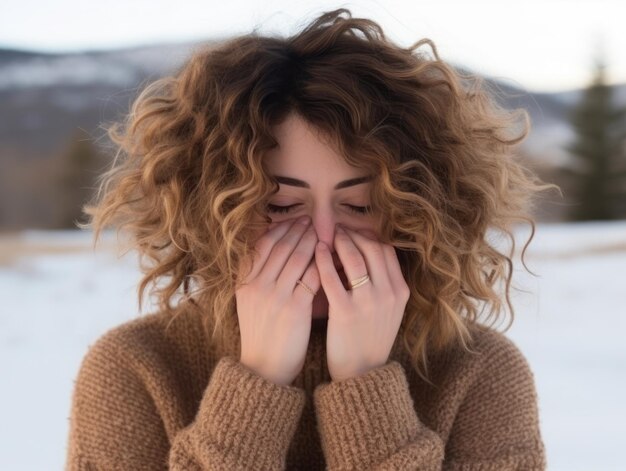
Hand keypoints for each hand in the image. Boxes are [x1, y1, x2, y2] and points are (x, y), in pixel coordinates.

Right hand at [236, 216, 320, 385]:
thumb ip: (258, 276)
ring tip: (325, 234)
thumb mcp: (250, 302)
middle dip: (299, 230)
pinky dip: (322, 265)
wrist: (263, 369)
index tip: (295, 220)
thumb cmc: (261, 334)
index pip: (263, 244)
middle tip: (313, 221)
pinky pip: (312, 277)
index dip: (281, 229)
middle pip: (282, 246)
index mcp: (244, 281)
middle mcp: (256, 285)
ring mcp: (275, 296)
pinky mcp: (294, 309)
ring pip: (297, 258)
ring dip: (313, 242)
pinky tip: (332, 259)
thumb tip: (275, 249)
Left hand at [314, 225, 408, 381]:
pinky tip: (315, 252)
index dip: (368, 236)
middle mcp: (389, 294)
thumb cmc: (370, 338)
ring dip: (338, 242)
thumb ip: (383, 283)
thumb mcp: (388, 310)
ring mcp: (369, 303)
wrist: (363, 374)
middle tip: (336, 229)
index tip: (352, 232)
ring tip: (325, 236)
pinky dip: (323, 260)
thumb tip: (364, 251)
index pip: (386, 250)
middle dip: (352, 234)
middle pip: (372, 248)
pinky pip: (332, 277)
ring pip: (354, 258)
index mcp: (401, 291)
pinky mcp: (346, 312)